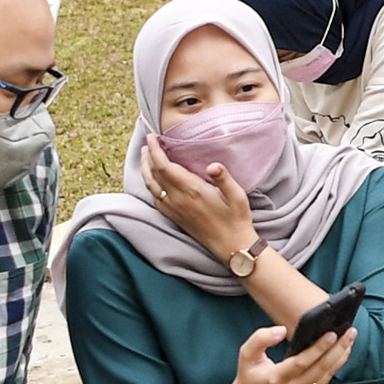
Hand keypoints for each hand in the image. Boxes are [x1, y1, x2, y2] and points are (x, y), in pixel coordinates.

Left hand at [142, 137, 262, 261]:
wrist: (231, 246)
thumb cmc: (237, 219)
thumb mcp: (238, 196)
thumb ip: (225, 178)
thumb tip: (213, 165)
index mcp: (192, 190)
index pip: (164, 166)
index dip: (155, 151)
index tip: (151, 137)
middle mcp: (178, 200)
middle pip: (154, 174)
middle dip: (148, 156)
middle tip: (147, 142)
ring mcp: (174, 210)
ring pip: (151, 187)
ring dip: (146, 170)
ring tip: (146, 157)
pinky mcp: (174, 218)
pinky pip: (155, 198)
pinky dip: (150, 185)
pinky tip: (153, 181)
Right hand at [229, 317, 354, 383]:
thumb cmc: (249, 377)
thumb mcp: (246, 354)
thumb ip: (261, 338)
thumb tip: (282, 330)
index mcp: (275, 379)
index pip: (302, 363)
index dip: (318, 348)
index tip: (332, 334)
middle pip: (320, 369)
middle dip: (338, 349)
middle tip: (350, 332)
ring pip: (325, 376)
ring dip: (339, 357)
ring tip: (349, 340)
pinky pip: (322, 383)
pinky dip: (332, 367)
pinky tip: (339, 354)